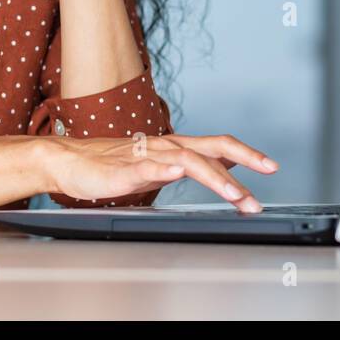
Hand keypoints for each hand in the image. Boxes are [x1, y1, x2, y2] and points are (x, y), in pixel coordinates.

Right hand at [43, 132, 277, 212]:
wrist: (68, 161)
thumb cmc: (110, 166)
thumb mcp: (157, 168)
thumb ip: (185, 169)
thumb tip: (219, 174)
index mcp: (174, 147)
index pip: (217, 146)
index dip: (246, 153)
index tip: (271, 166)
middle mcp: (165, 146)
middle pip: (211, 147)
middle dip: (243, 160)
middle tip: (268, 174)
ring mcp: (145, 156)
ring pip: (187, 160)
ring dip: (215, 177)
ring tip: (235, 194)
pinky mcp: (123, 169)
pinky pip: (148, 168)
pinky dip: (165, 170)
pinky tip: (177, 174)